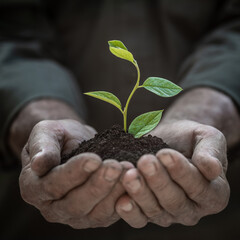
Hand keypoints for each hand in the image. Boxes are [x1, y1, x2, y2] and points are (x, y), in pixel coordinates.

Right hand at [19, 119, 128, 227]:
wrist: (73, 144)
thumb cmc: (58, 137)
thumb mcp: (46, 133)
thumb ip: (42, 147)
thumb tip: (39, 164)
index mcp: (34, 188)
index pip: (53, 185)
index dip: (75, 173)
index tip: (94, 158)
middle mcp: (52, 207)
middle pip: (75, 204)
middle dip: (98, 185)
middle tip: (115, 166)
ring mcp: (74, 215)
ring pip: (95, 212)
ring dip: (113, 193)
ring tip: (128, 172)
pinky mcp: (95, 215)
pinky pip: (110, 213)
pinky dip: (123, 199)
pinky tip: (134, 182)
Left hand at [115, 120, 229, 227]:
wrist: (170, 140)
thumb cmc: (190, 138)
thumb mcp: (207, 138)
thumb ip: (211, 152)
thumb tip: (211, 168)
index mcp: (213, 193)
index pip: (198, 187)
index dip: (181, 172)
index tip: (165, 154)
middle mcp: (192, 208)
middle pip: (175, 201)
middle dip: (158, 181)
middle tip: (145, 161)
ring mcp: (169, 213)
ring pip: (155, 211)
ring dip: (141, 193)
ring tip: (130, 175)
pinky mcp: (148, 213)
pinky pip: (139, 218)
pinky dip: (129, 210)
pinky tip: (121, 199)